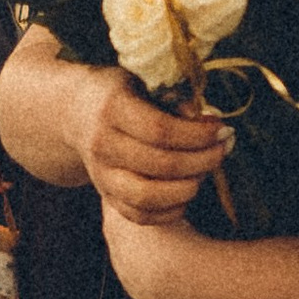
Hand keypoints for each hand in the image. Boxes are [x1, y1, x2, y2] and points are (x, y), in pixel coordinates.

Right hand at [81, 73, 232, 223]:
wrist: (75, 112)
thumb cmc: (121, 93)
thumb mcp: (144, 82)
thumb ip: (175, 100)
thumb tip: (208, 126)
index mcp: (112, 109)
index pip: (160, 130)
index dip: (198, 135)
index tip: (222, 130)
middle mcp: (102, 145)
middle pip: (161, 165)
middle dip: (203, 160)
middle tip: (223, 149)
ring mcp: (100, 175)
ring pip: (149, 198)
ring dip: (188, 188)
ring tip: (204, 171)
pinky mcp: (106, 196)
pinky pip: (142, 216)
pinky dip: (171, 210)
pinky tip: (187, 189)